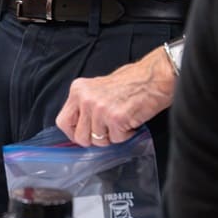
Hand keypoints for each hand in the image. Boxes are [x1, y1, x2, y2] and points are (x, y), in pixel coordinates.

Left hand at [55, 47, 177, 146]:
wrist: (154, 77)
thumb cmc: (131, 82)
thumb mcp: (98, 88)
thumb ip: (85, 105)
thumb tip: (81, 128)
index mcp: (78, 90)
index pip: (62, 121)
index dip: (74, 133)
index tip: (85, 134)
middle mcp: (85, 99)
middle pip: (80, 136)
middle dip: (95, 139)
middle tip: (108, 130)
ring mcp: (99, 109)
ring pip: (99, 141)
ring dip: (113, 136)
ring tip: (122, 121)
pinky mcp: (115, 118)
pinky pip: (116, 139)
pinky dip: (126, 135)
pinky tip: (131, 121)